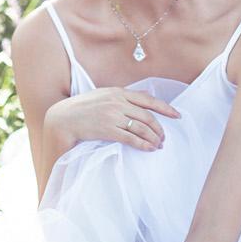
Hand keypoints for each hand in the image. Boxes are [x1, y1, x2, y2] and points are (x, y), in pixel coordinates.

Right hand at [48, 88, 180, 153]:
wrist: (63, 118)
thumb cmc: (83, 108)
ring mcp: (113, 115)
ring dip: (153, 138)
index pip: (148, 99)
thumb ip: (123, 97)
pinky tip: (149, 149)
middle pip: (148, 116)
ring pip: (142, 128)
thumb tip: (144, 97)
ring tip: (158, 146)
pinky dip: (143, 144)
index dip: (165, 108)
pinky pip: (131, 138)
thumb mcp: (103, 95)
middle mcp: (118, 102)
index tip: (177, 115)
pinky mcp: (108, 129)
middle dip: (160, 128)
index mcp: (118, 92)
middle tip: (164, 138)